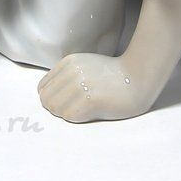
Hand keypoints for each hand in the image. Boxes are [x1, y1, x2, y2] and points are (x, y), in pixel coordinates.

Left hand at [36, 52, 159, 122]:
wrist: (137, 77)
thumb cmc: (113, 75)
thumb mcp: (85, 66)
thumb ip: (67, 76)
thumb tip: (48, 96)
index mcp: (68, 62)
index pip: (43, 87)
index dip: (51, 99)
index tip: (64, 103)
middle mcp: (71, 72)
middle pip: (46, 99)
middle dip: (56, 109)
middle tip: (73, 110)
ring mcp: (80, 85)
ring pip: (55, 109)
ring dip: (66, 114)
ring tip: (82, 112)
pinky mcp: (89, 99)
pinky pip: (70, 116)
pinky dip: (76, 118)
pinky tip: (89, 113)